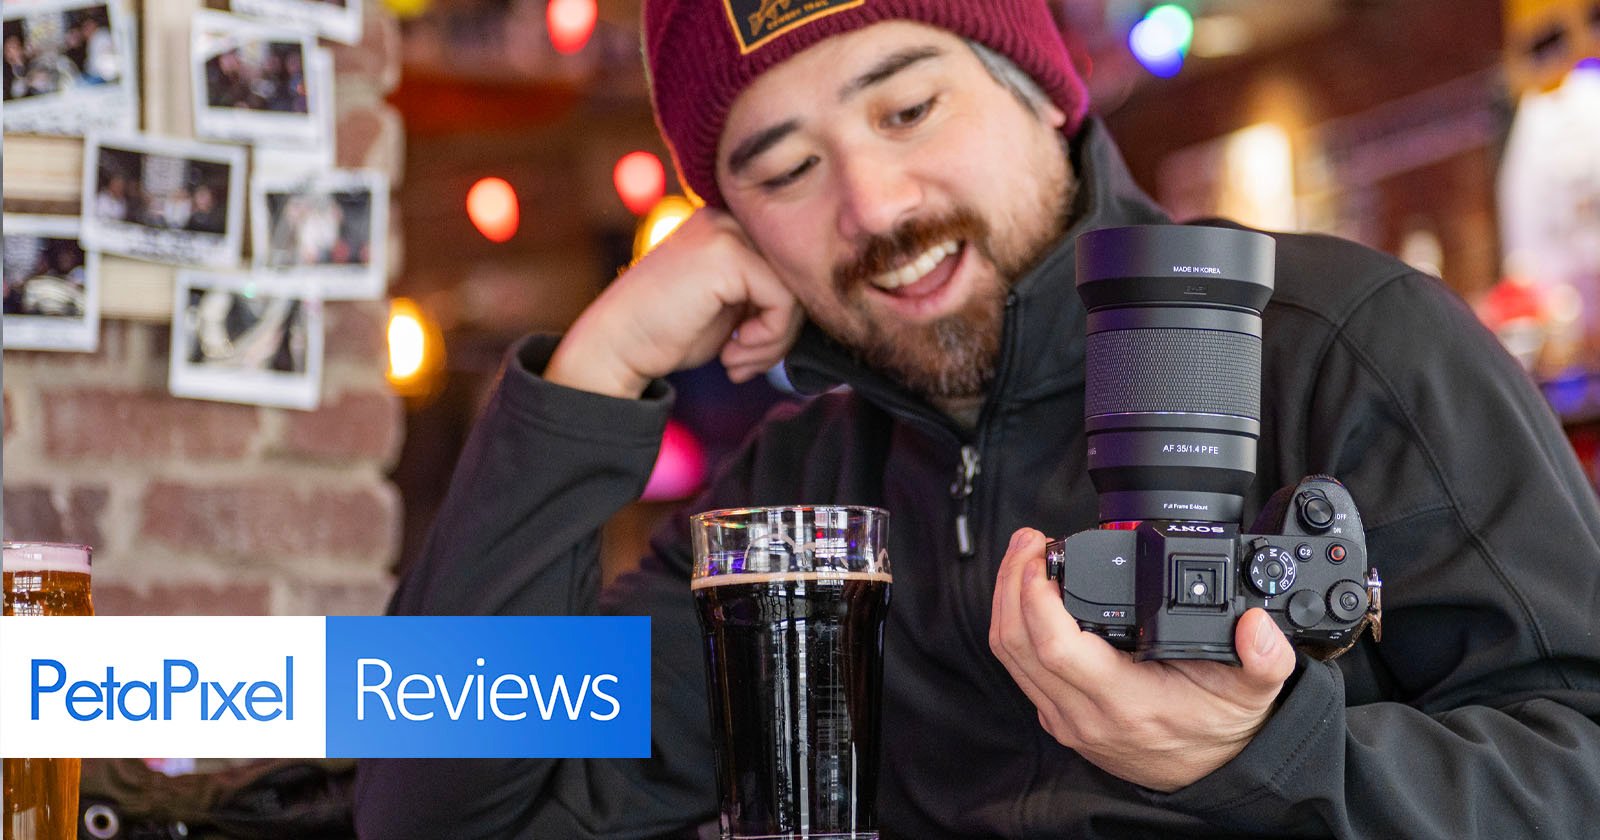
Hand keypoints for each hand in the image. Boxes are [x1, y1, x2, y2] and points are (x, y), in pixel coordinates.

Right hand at [546, 208, 802, 398]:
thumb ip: (766, 293)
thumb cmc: (668, 334)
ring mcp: (724, 229)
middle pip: (797, 273)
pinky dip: (769, 338)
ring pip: (795, 287)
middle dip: (782, 330)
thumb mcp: (729, 306)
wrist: (614, 348)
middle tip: (746, 363)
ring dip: (775, 340)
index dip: (782, 315)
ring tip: (738, 362)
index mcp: (727, 224)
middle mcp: (726, 216)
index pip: (788, 264)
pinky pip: (782, 299)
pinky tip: (733, 355)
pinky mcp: (725, 253)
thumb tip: (823, 298)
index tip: (751, 352)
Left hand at [989, 528, 1296, 791]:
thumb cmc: (1220, 728)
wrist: (1209, 774)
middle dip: (1012, 583)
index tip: (1042, 559)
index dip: (1037, 600)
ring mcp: (1065, 718)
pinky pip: (1019, 668)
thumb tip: (1257, 626)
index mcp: (1127, 702)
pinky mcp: (1057, 716)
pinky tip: (1028, 593)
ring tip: (1023, 555)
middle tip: (1028, 541)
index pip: (1056, 649)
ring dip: (1006, 599)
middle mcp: (1086, 714)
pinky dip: (1015, 624)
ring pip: (1009, 656)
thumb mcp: (1253, 693)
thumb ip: (1265, 660)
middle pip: (1017, 645)